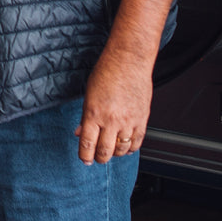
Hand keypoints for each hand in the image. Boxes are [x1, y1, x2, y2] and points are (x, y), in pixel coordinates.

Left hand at [74, 47, 152, 163]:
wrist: (129, 61)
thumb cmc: (107, 72)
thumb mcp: (89, 94)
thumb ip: (85, 116)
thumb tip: (80, 132)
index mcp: (94, 113)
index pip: (87, 144)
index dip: (84, 156)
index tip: (84, 159)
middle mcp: (111, 120)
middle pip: (104, 152)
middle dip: (98, 158)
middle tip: (96, 157)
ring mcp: (128, 121)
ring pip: (121, 150)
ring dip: (114, 154)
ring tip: (110, 150)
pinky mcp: (142, 119)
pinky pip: (137, 142)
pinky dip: (130, 148)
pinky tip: (125, 146)